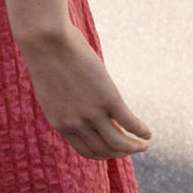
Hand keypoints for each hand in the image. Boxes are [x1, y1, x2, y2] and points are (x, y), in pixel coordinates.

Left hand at [18, 24, 150, 160]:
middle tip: (133, 147)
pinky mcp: (107, 98)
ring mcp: (91, 113)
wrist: (45, 40)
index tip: (115, 148)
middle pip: (104, 151)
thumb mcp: (53, 89)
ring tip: (144, 144)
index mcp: (60, 123)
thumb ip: (65, 103)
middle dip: (121, 152)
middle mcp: (75, 123)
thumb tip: (80, 103)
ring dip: (134, 147)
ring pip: (118, 143)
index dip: (104, 153)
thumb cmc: (47, 56)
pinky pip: (129, 123)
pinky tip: (147, 132)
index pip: (87, 150)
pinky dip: (141, 131)